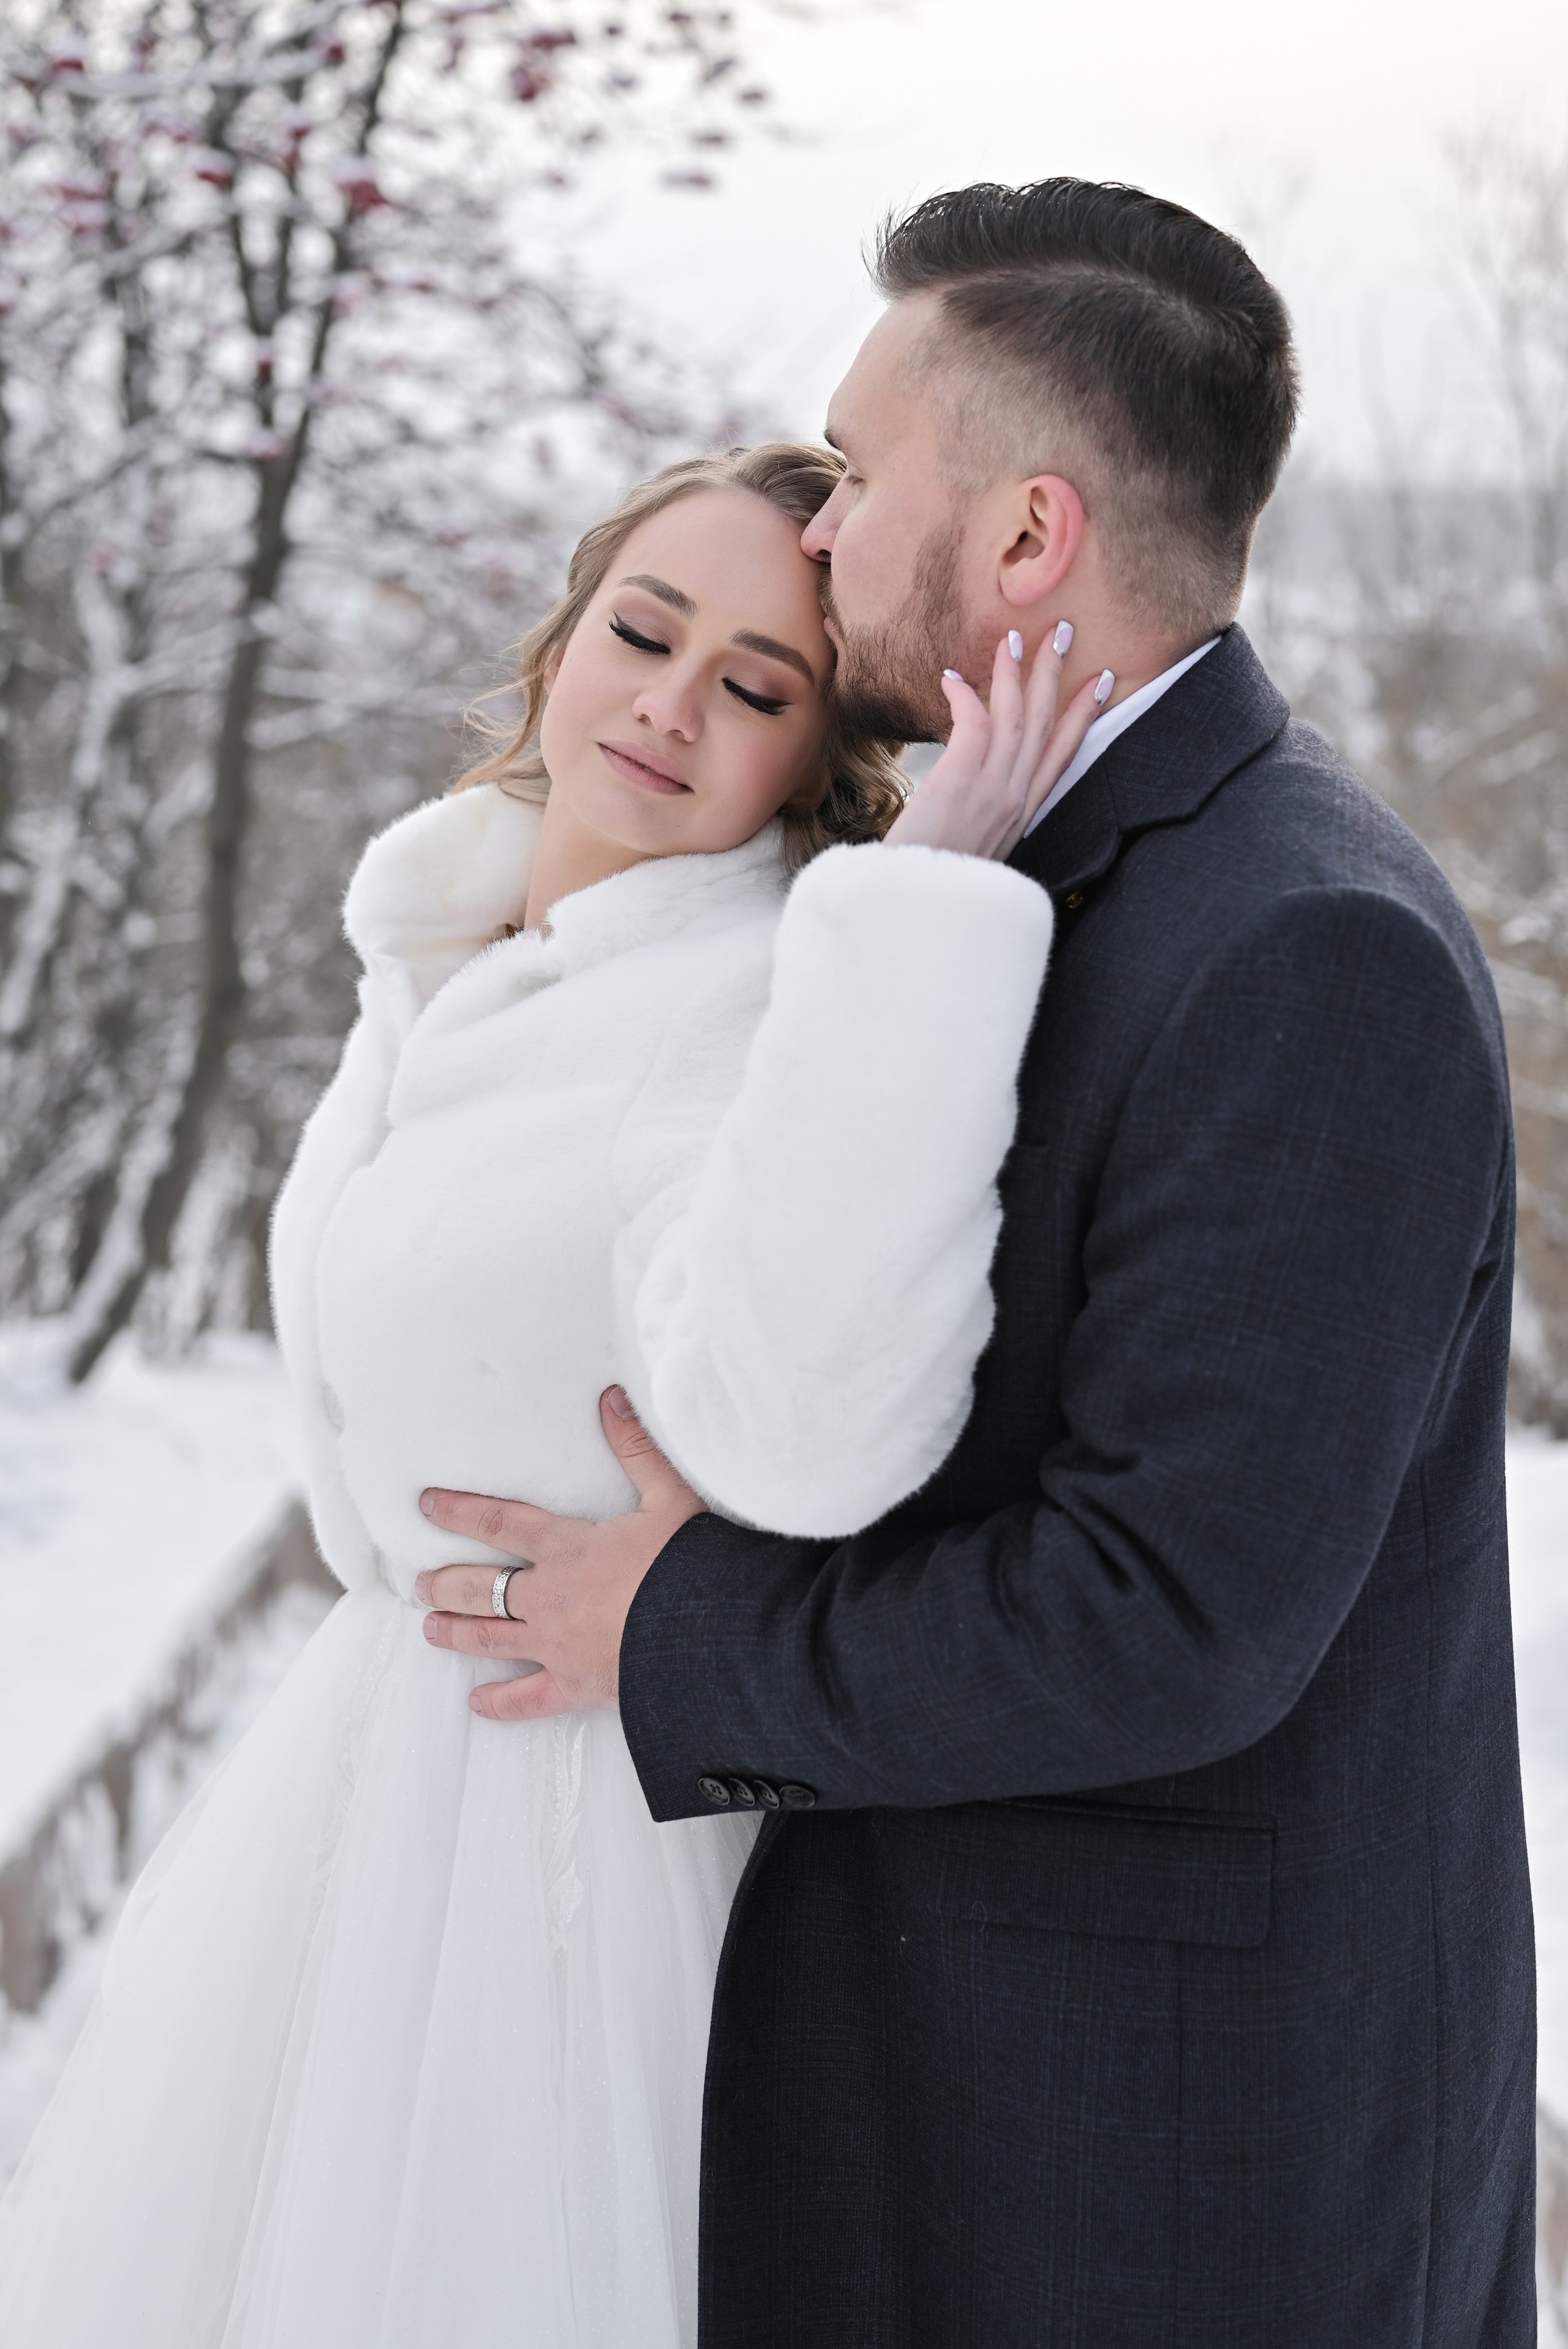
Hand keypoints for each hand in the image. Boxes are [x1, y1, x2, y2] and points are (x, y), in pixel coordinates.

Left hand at [415, 1387, 704, 1720]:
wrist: (709, 1636)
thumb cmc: (692, 1565)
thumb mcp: (670, 1497)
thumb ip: (636, 1448)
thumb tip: (611, 1398)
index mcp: (568, 1547)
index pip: (500, 1521)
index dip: (460, 1510)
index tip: (427, 1506)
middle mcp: (549, 1596)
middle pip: (481, 1586)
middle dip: (446, 1583)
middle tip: (421, 1582)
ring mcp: (556, 1645)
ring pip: (490, 1638)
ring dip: (455, 1632)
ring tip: (430, 1628)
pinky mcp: (574, 1686)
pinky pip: (525, 1700)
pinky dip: (499, 1703)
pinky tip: (476, 1702)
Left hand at [883, 623, 1110, 860]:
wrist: (916, 910)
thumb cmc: (934, 880)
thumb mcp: (973, 851)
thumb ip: (985, 820)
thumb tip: (972, 797)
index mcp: (1022, 815)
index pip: (1061, 756)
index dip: (1083, 716)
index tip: (1100, 682)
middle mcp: (1015, 800)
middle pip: (1045, 724)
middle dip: (1056, 675)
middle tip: (1063, 633)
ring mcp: (992, 790)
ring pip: (1016, 717)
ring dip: (1016, 673)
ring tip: (1014, 639)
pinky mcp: (961, 782)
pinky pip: (972, 723)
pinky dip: (964, 695)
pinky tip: (951, 677)